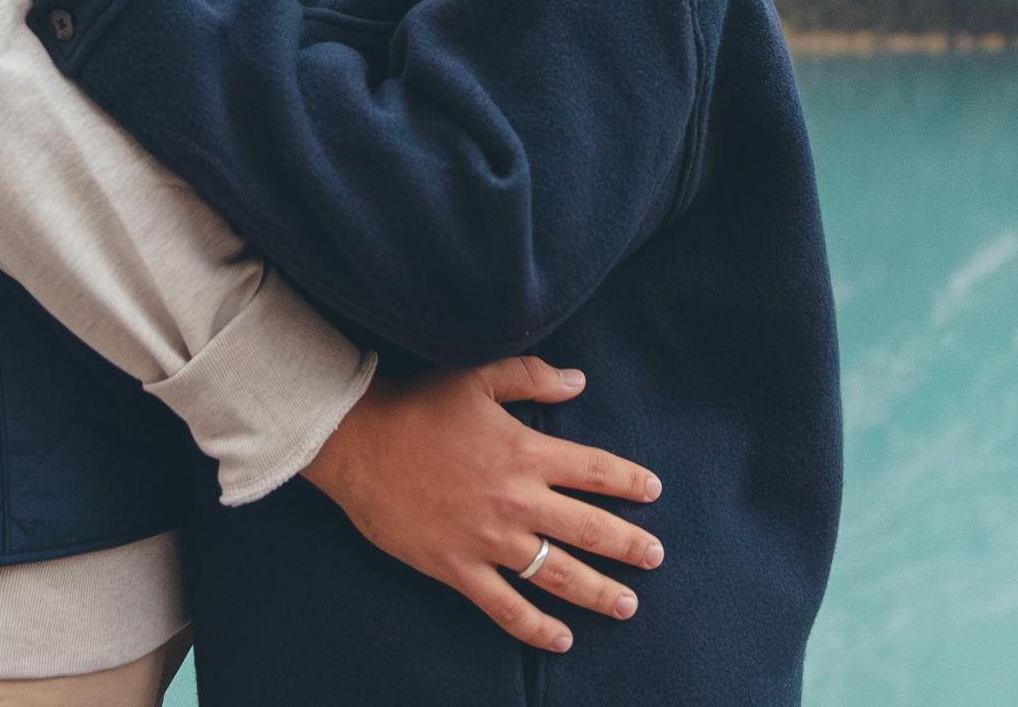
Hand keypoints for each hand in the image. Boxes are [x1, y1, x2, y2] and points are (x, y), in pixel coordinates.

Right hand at [303, 357, 662, 655]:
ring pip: (559, 574)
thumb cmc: (418, 405)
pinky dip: (537, 628)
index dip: (629, 482)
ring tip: (627, 604)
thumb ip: (531, 379)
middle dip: (629, 545)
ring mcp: (489, 540)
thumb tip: (578, 381)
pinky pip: (507, 608)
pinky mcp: (459, 568)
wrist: (361, 443)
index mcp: (525, 453)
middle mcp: (516, 501)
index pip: (594, 471)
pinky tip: (562, 639)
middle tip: (656, 556)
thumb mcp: (476, 378)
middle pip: (589, 530)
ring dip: (599, 592)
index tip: (653, 492)